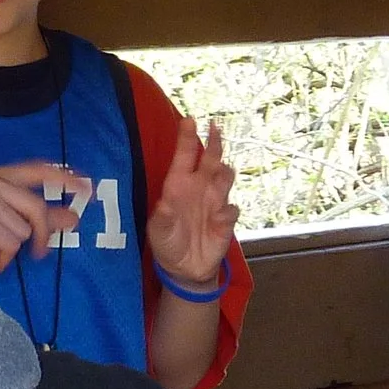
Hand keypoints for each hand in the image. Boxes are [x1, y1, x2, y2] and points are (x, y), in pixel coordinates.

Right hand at [0, 161, 91, 271]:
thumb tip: (73, 218)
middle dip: (42, 234)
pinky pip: (10, 244)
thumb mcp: (10, 216)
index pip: (40, 170)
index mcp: (2, 176)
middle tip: (40, 252)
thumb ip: (42, 215)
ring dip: (15, 247)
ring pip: (23, 230)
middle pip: (36, 209)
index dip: (65, 178)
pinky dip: (5, 257)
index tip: (87, 188)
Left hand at [147, 118, 237, 287]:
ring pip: (225, 177)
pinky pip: (231, 210)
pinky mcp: (225, 219)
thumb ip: (162, 219)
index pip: (185, 156)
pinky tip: (220, 217)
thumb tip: (164, 205)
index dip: (187, 138)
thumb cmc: (167, 242)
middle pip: (210, 159)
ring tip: (221, 170)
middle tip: (214, 126)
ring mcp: (214, 201)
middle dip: (213, 143)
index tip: (190, 120)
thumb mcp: (158, 232)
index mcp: (178, 185)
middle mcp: (199, 188)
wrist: (185, 268)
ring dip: (224, 172)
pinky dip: (227, 211)